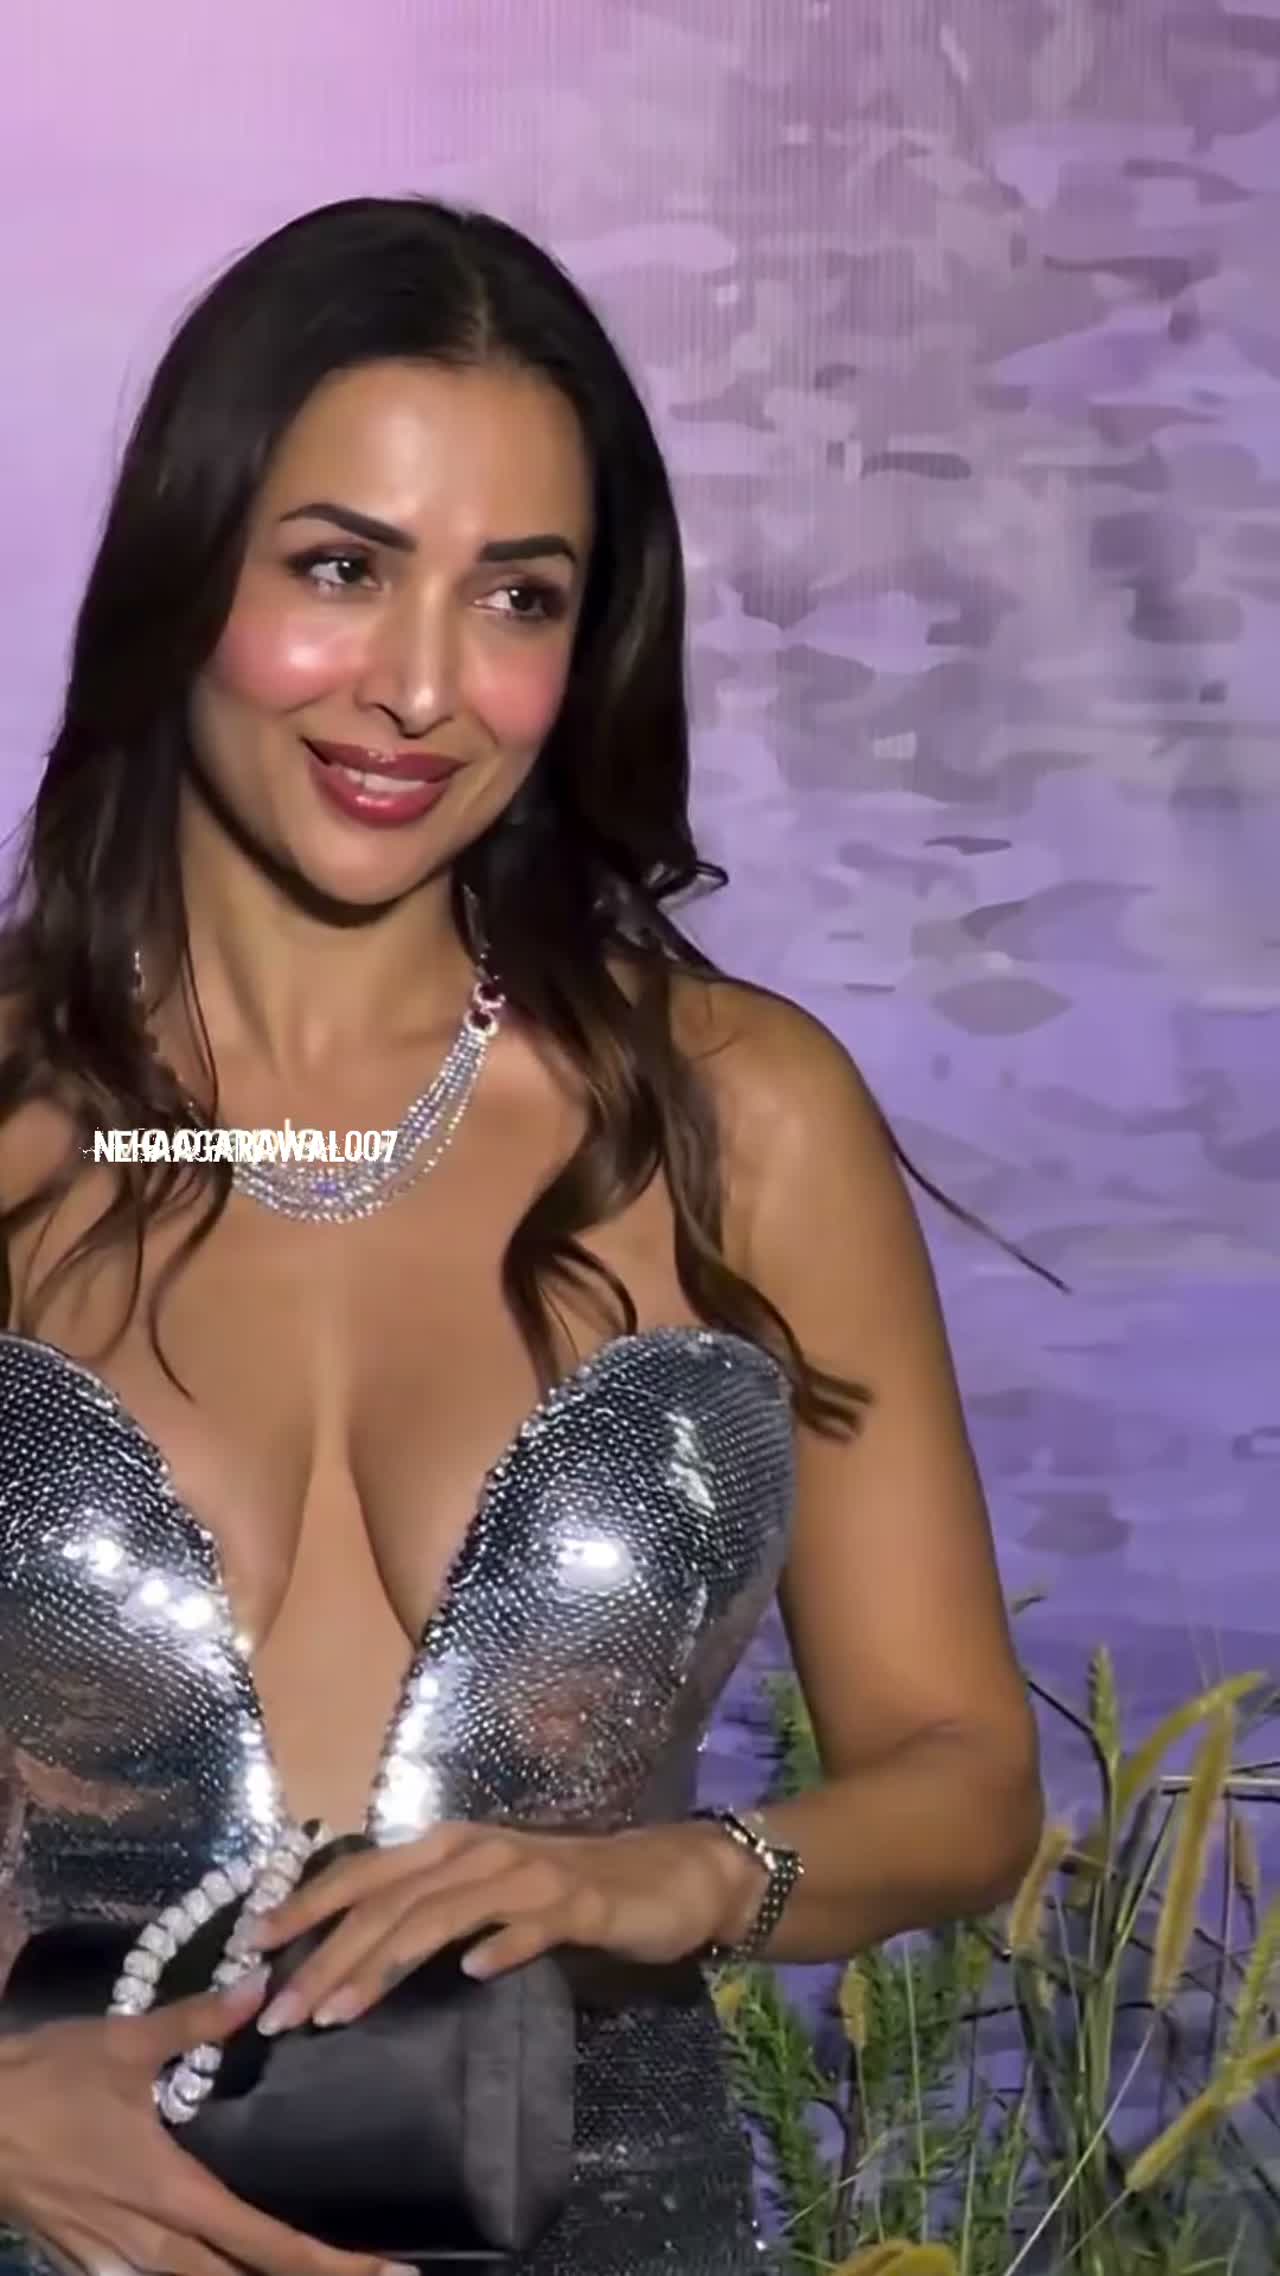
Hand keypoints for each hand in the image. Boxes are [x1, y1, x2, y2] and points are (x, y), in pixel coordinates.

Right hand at [0, 1969, 406, 2275]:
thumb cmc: (46, 2080)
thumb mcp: (124, 2043)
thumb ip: (198, 2020)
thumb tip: (261, 1985)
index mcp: (171, 2194)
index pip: (263, 2243)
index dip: (328, 2265)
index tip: (388, 2275)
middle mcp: (149, 2243)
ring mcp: (111, 2262)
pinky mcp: (83, 2261)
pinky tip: (208, 2272)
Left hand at [245, 1820, 762, 2033]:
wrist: (664, 1876)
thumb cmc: (566, 1891)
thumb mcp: (485, 1895)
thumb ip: (430, 1914)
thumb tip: (352, 1958)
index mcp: (448, 1847)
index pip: (363, 1875)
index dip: (306, 1906)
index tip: (253, 1948)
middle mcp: (476, 1850)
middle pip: (388, 1903)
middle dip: (327, 1959)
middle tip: (281, 2016)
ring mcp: (526, 1874)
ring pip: (440, 1916)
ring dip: (385, 1963)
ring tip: (340, 2013)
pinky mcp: (576, 1903)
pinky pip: (529, 1926)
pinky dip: (498, 1948)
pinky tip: (471, 1976)